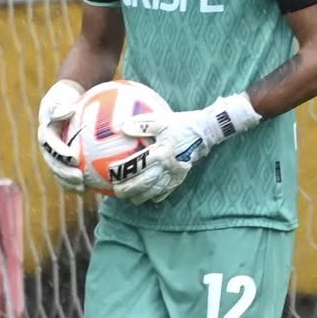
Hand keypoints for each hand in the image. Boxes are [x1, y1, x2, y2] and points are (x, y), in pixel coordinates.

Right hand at [37, 79, 86, 192]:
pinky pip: (70, 172)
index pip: (51, 146)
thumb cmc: (67, 97)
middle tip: (79, 179)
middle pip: (54, 163)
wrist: (68, 100)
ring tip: (83, 189)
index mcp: (46, 133)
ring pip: (60, 172)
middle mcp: (48, 146)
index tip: (74, 159)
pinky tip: (93, 188)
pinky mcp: (64, 160)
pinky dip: (79, 181)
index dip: (60, 154)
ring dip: (69, 183)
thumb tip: (69, 111)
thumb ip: (61, 105)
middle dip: (64, 174)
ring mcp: (55, 155)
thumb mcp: (61, 96)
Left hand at [114, 93, 259, 205]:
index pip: (138, 165)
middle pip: (145, 183)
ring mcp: (176, 175)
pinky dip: (155, 196)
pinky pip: (167, 191)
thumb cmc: (181, 124)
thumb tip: (122, 126)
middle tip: (115, 191)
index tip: (110, 173)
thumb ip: (142, 124)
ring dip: (140, 196)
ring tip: (128, 198)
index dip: (123, 171)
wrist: (206, 132)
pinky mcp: (181, 178)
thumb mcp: (161, 120)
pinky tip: (146, 198)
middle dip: (128, 189)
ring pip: (155, 191)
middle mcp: (168, 167)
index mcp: (162, 152)